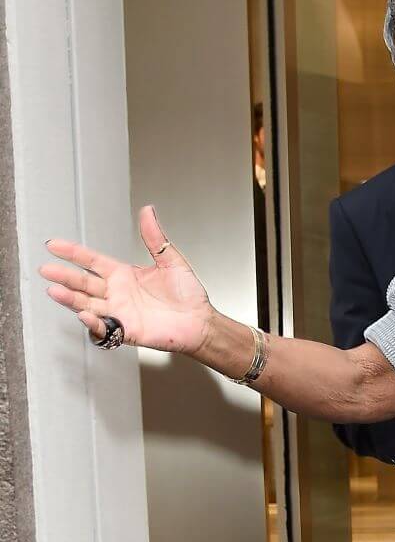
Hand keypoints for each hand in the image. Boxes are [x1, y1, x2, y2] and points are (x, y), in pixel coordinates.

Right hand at [40, 206, 213, 353]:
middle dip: (65, 276)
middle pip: (84, 282)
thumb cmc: (188, 294)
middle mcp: (117, 293)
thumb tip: (148, 211)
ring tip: (54, 290)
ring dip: (70, 298)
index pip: (92, 261)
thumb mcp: (171, 261)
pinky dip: (93, 323)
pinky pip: (104, 328)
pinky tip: (85, 314)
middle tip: (47, 269)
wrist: (200, 321)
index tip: (54, 245)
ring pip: (87, 304)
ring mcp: (119, 312)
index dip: (73, 253)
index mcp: (124, 275)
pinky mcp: (126, 330)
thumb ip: (155, 238)